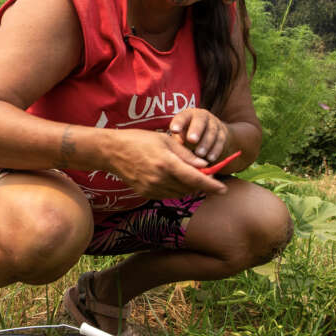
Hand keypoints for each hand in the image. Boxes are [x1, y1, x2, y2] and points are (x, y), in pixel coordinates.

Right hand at [105, 129, 226, 198]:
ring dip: (188, 187)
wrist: (112, 151)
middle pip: (189, 188)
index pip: (195, 179)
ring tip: (188, 175)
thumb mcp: (165, 140)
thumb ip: (186, 155)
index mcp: (167, 163)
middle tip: (206, 176)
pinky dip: (175, 189)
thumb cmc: (138, 140)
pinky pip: (167, 195)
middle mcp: (159, 179)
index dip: (211, 186)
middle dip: (200, 184)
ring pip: (179, 194)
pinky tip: (172, 178)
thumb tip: (204, 166)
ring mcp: (151, 188)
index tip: (223, 189)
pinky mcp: (145, 193)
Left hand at [168, 108, 230, 164]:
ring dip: (206, 143)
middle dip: (196, 130)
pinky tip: (210, 158)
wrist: (211, 135)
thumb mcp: (180, 135)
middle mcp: (202, 116)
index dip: (178, 123)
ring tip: (199, 154)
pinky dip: (215, 150)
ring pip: (211, 131)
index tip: (174, 130)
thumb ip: (177, 140)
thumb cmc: (188, 136)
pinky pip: (220, 141)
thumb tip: (174, 149)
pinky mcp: (223, 133)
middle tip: (191, 140)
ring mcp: (214, 124)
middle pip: (200, 120)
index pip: (183, 117)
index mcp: (188, 115)